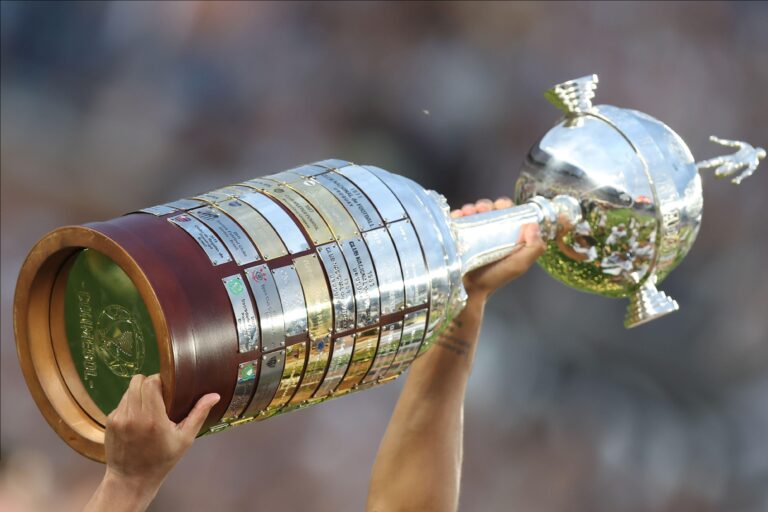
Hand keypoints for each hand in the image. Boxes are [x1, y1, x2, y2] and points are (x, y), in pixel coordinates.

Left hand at [104, 374, 219, 492]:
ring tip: (149, 408)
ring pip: (128, 391)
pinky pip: (121, 403)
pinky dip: (130, 405)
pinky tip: (138, 419)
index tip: (167, 388)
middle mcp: (133, 416)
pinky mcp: (110, 422)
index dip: (160, 380)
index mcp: (153, 419)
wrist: (131, 480)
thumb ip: (198, 414)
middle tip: (159, 396)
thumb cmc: (162, 461)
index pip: (151, 382)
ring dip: (139, 394)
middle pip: (137, 381)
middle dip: (149, 384)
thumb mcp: (185, 439)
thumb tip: (214, 395)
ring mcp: (118, 419)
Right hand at [451, 197, 545, 300]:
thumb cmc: (494, 279)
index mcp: (506, 235)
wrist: (468, 290)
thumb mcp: (519, 265)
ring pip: (472, 211)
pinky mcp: (456, 235)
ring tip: (467, 213)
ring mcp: (472, 233)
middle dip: (485, 205)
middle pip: (489, 208)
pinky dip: (457, 214)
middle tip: (481, 209)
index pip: (507, 212)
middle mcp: (490, 231)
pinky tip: (457, 217)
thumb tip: (532, 224)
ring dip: (470, 208)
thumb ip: (534, 248)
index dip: (504, 206)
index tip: (499, 207)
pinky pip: (456, 219)